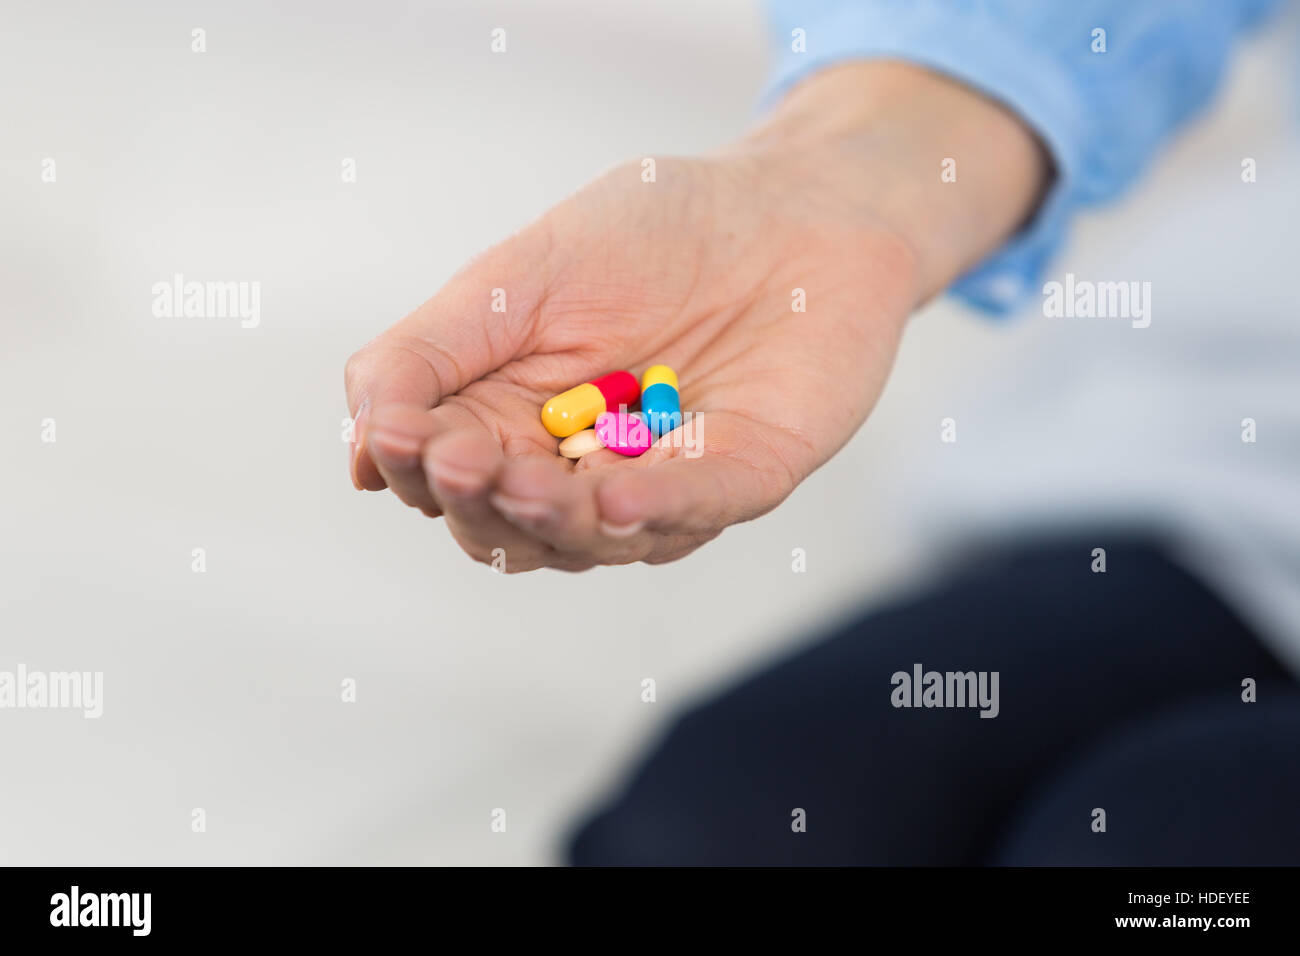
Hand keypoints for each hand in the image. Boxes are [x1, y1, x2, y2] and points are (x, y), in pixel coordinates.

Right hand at [345, 63, 1047, 571]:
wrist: (787, 198)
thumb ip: (432, 354)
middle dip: (480, 501)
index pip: (446, 478)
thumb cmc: (649, 231)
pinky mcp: (743, 475)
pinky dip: (652, 507)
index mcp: (514, 421)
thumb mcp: (518, 278)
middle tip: (462, 461)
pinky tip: (611, 497)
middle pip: (510, 527)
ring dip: (554, 519)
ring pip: (595, 539)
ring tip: (522, 485)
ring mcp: (663, 480)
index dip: (419, 468)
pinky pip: (695, 508)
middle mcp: (581, 470)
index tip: (399, 437)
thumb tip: (360, 450)